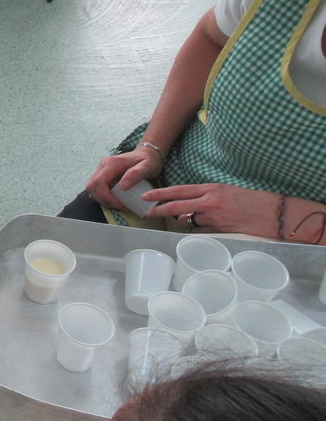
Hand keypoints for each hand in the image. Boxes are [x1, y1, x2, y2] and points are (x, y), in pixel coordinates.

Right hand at [85, 146, 162, 209]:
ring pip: (92, 188)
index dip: (106, 196)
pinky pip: (96, 187)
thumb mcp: (147, 166)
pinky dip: (103, 196)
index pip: (99, 182)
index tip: (119, 204)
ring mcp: (101, 168)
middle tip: (119, 206)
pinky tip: (114, 199)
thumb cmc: (149, 160)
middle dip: (103, 200)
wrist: (147, 153)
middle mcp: (103, 165)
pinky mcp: (102, 173)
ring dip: (102, 199)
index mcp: (113, 163)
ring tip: (117, 204)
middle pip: (92, 186)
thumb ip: (135, 174)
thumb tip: (123, 186)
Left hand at [142, 183, 278, 237]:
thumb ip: (205, 196)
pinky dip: (202, 230)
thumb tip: (185, 206)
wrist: (274, 214)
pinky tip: (214, 227)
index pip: (178, 190)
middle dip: (159, 209)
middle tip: (148, 212)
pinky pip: (202, 232)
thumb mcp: (225, 191)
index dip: (159, 193)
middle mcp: (210, 202)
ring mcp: (214, 217)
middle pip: (176, 206)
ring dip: (188, 222)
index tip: (145, 196)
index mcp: (210, 189)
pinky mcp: (219, 231)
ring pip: (189, 221)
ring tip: (204, 219)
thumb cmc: (250, 201)